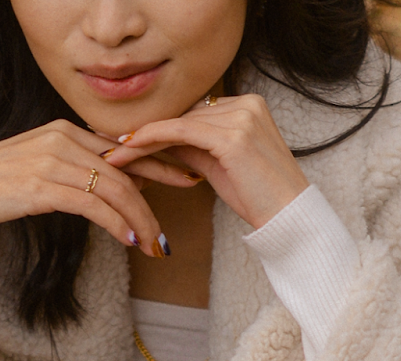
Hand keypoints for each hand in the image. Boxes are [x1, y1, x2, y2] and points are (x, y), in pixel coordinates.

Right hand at [0, 120, 197, 255]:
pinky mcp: (41, 184)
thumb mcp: (37, 174)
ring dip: (140, 219)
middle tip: (178, 223)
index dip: (158, 164)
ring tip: (155, 245)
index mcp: (64, 131)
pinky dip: (114, 222)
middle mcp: (62, 139)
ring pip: (113, 188)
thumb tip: (103, 194)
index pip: (122, 148)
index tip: (186, 177)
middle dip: (157, 197)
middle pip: (124, 169)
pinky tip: (129, 239)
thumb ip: (71, 176)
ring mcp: (52, 159)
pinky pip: (91, 203)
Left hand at [103, 95, 307, 231]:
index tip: (128, 138)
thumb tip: (160, 142)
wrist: (289, 217)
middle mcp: (246, 103)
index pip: (193, 112)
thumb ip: (194, 148)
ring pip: (178, 123)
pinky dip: (152, 140)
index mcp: (248, 105)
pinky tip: (129, 149)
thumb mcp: (220, 166)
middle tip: (111, 144)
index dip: (160, 126)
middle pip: (183, 115)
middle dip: (146, 132)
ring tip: (113, 153)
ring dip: (141, 138)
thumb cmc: (258, 198)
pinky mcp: (233, 137)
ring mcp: (241, 116)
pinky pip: (181, 133)